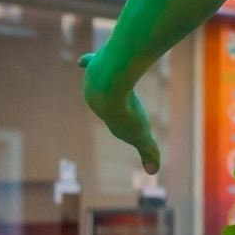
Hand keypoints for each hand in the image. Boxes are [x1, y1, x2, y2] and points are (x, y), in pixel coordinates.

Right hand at [80, 52, 160, 173]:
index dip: (127, 123)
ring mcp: (97, 83)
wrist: (109, 87)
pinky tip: (81, 62)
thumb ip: (148, 151)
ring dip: (108, 78)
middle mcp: (101, 101)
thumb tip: (152, 172)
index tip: (132, 126)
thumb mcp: (141, 134)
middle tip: (121, 103)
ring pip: (104, 79)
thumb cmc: (126, 111)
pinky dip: (88, 62)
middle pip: (112, 101)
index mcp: (112, 117)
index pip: (120, 122)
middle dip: (116, 102)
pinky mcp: (98, 66)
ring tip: (112, 75)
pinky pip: (92, 63)